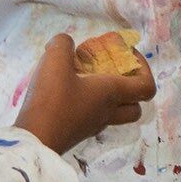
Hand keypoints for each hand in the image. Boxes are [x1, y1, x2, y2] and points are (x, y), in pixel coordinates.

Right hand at [15, 33, 155, 154]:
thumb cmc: (51, 100)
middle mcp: (108, 112)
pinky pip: (93, 117)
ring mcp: (93, 125)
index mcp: (112, 94)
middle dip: (131, 88)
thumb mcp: (54, 62)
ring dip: (108, 96)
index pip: (147, 86)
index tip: (127, 54)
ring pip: (114, 112)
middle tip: (113, 72)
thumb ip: (62, 45)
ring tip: (87, 78)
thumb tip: (65, 42)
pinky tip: (67, 91)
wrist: (34, 139)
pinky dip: (88, 103)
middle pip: (135, 106)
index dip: (144, 68)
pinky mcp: (77, 132)